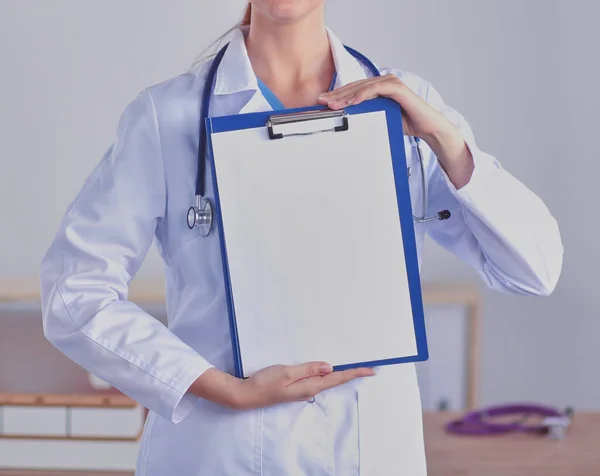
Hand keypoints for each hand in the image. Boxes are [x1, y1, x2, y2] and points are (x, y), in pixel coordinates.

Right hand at [237, 362, 375, 408]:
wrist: (246, 395)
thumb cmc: (265, 383)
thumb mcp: (287, 372)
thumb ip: (308, 369)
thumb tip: (329, 367)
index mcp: (310, 386)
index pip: (337, 378)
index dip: (354, 374)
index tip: (371, 370)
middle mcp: (309, 390)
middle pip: (335, 381)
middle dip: (351, 374)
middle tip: (367, 368)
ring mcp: (302, 389)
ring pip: (326, 380)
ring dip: (340, 374)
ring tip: (353, 367)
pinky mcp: (295, 387)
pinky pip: (316, 379)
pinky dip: (326, 373)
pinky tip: (327, 369)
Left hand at [318, 74, 473, 188]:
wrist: (427, 126)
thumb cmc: (405, 122)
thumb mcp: (380, 117)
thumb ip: (366, 113)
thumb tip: (345, 118)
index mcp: (379, 87)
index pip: (353, 89)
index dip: (337, 95)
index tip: (322, 102)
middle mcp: (384, 81)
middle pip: (355, 86)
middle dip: (337, 94)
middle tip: (322, 102)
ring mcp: (391, 83)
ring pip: (363, 86)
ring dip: (346, 95)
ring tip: (333, 104)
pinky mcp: (398, 88)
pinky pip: (377, 89)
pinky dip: (363, 94)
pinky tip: (352, 101)